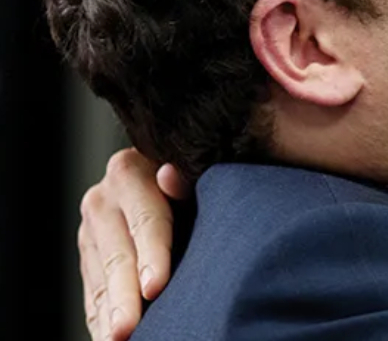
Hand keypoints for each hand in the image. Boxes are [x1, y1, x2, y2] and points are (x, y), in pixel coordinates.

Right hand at [79, 148, 188, 340]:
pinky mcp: (86, 256)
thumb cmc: (192, 178)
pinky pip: (91, 292)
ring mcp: (90, 230)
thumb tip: (170, 175)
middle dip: (124, 297)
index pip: (144, 219)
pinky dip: (100, 317)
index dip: (152, 254)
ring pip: (100, 279)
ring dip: (108, 314)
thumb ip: (186, 180)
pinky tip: (107, 337)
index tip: (155, 287)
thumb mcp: (192, 172)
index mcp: (128, 172)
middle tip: (128, 329)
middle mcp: (102, 200)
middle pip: (117, 256)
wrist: (163, 173)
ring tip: (117, 340)